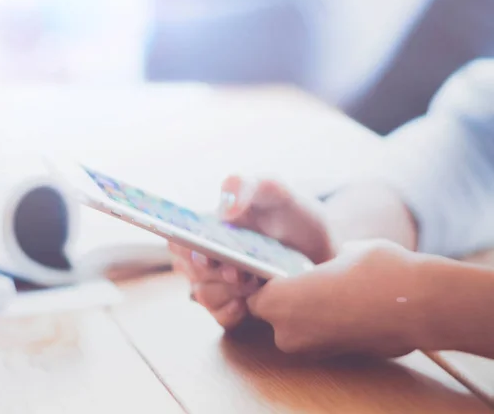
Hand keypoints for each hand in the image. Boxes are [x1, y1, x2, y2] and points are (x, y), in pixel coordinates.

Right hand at [170, 176, 333, 328]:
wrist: (325, 248)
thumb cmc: (293, 214)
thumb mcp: (274, 189)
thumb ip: (246, 185)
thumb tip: (223, 211)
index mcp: (210, 224)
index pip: (177, 236)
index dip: (183, 246)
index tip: (204, 251)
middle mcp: (209, 253)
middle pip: (187, 267)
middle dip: (211, 270)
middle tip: (237, 269)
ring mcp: (221, 282)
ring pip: (203, 293)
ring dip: (226, 290)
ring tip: (252, 282)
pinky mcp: (237, 305)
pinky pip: (220, 316)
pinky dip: (231, 311)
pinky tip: (247, 303)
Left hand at [247, 240, 425, 358]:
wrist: (422, 304)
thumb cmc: (378, 269)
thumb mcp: (343, 251)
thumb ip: (320, 261)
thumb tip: (326, 262)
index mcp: (280, 301)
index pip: (253, 293)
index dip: (264, 280)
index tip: (280, 267)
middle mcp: (288, 332)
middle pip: (270, 312)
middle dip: (284, 296)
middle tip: (306, 276)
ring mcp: (311, 350)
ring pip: (293, 326)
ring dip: (305, 311)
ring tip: (331, 289)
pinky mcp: (333, 358)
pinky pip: (315, 336)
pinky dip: (323, 323)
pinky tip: (345, 305)